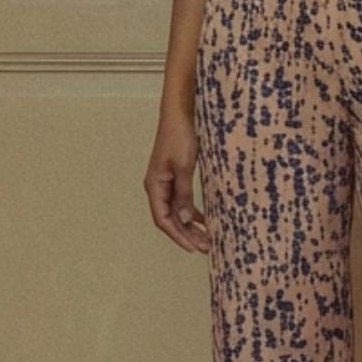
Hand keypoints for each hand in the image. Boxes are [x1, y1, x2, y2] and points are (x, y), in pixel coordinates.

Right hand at [144, 115, 210, 253]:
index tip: (192, 248)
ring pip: (177, 211)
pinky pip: (182, 200)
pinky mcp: (175, 176)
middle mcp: (157, 186)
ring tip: (207, 238)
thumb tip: (186, 219)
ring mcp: (166, 182)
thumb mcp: (184, 167)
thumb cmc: (179, 136)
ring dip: (191, 225)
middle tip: (205, 248)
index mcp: (154, 185)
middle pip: (170, 218)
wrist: (180, 113)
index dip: (177, 235)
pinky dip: (193, 211)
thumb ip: (184, 194)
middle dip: (187, 234)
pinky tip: (205, 219)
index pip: (163, 219)